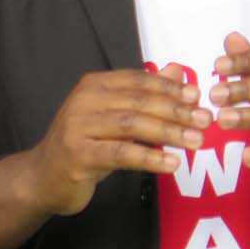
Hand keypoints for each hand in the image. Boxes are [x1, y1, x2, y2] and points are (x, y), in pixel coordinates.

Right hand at [22, 64, 211, 216]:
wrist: (44, 177)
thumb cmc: (84, 145)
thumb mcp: (114, 117)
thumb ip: (145, 95)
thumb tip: (178, 71)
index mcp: (93, 85)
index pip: (137, 80)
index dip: (169, 87)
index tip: (198, 96)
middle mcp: (83, 100)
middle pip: (138, 101)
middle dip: (175, 110)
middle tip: (205, 120)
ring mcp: (78, 126)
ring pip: (131, 125)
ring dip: (168, 133)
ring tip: (196, 142)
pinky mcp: (78, 154)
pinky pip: (121, 154)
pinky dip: (150, 158)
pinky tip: (172, 163)